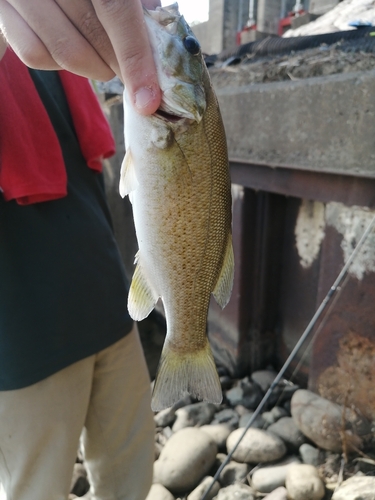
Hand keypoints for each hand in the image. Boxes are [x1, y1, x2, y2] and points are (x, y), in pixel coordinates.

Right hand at [0, 0, 161, 113]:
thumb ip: (137, 5)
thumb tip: (159, 45)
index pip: (117, 8)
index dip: (136, 57)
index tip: (147, 99)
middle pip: (93, 34)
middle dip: (119, 65)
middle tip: (130, 72)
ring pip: (65, 52)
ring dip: (93, 67)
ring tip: (102, 58)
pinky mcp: (1, 12)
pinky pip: (36, 56)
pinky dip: (59, 64)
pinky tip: (69, 49)